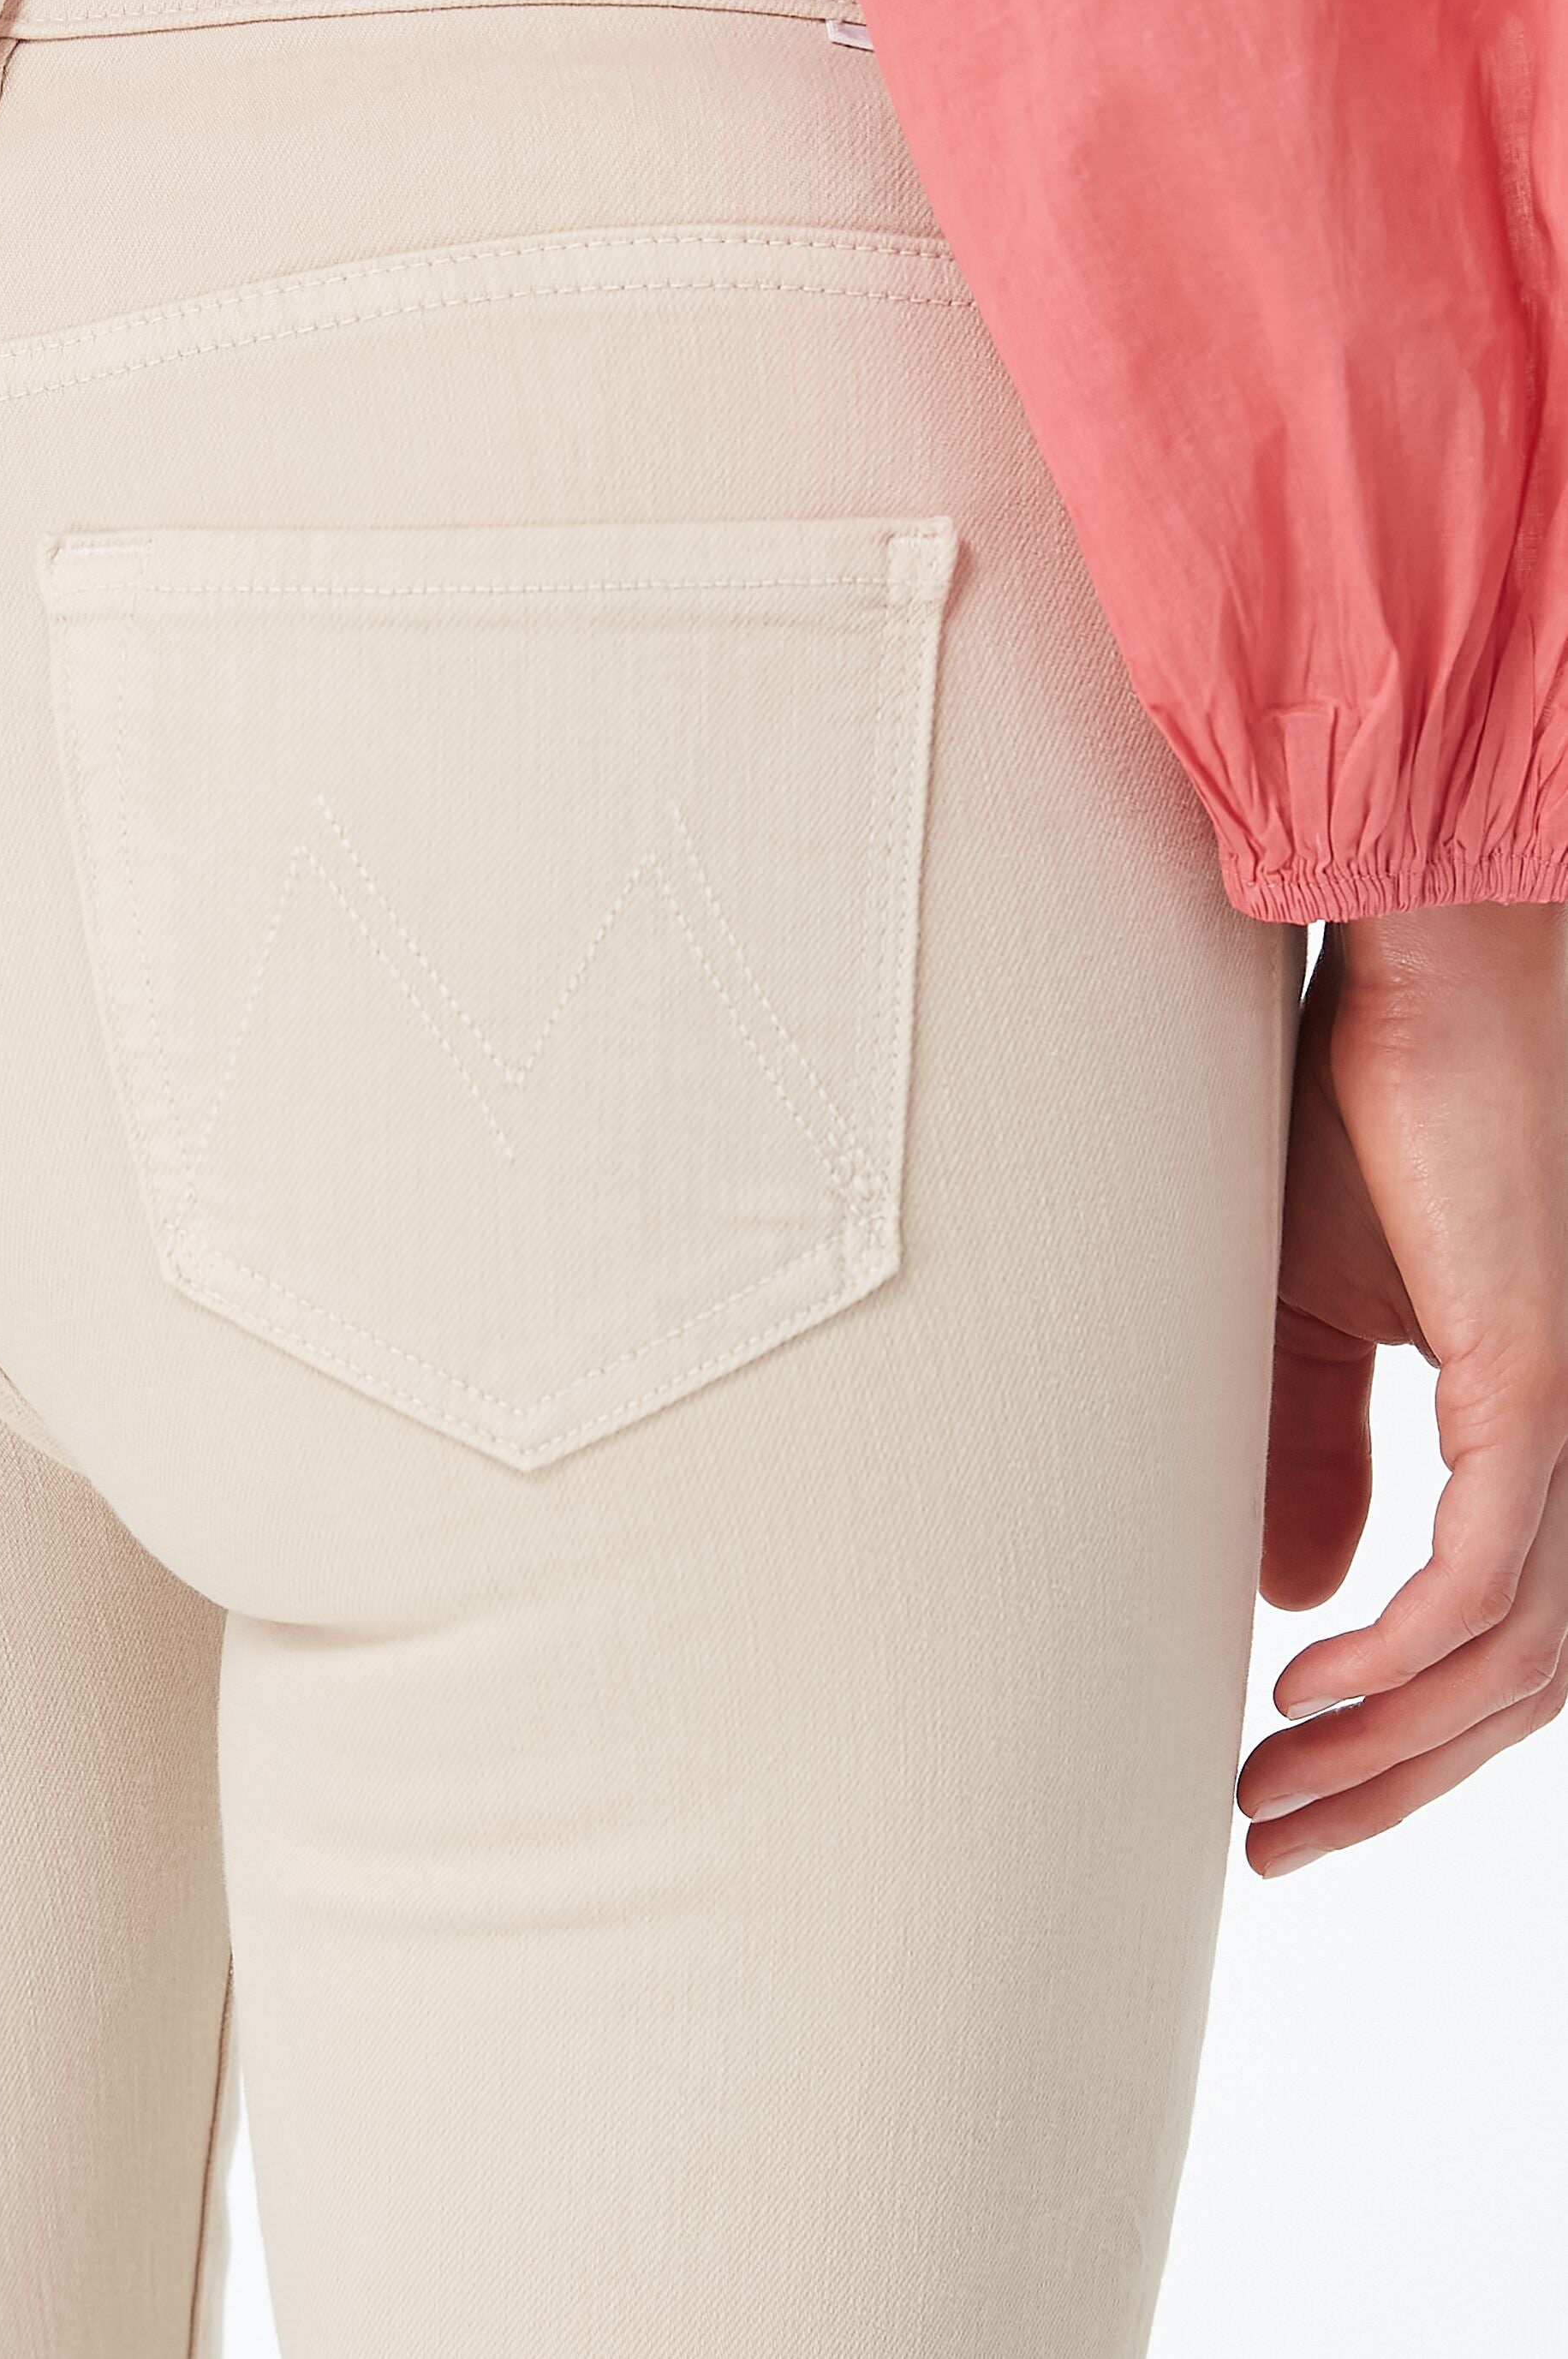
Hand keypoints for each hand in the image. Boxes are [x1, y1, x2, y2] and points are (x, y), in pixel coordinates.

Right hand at [1238, 900, 1567, 1873]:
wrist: (1421, 978)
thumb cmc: (1366, 1113)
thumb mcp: (1302, 1312)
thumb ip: (1308, 1451)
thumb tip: (1301, 1599)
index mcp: (1526, 1426)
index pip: (1492, 1633)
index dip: (1399, 1732)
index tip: (1286, 1784)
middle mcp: (1566, 1441)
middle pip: (1514, 1682)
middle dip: (1392, 1782)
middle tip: (1278, 1838)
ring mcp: (1561, 1418)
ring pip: (1513, 1656)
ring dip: (1392, 1745)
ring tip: (1277, 1788)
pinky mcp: (1535, 1382)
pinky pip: (1490, 1571)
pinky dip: (1410, 1651)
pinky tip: (1321, 1686)